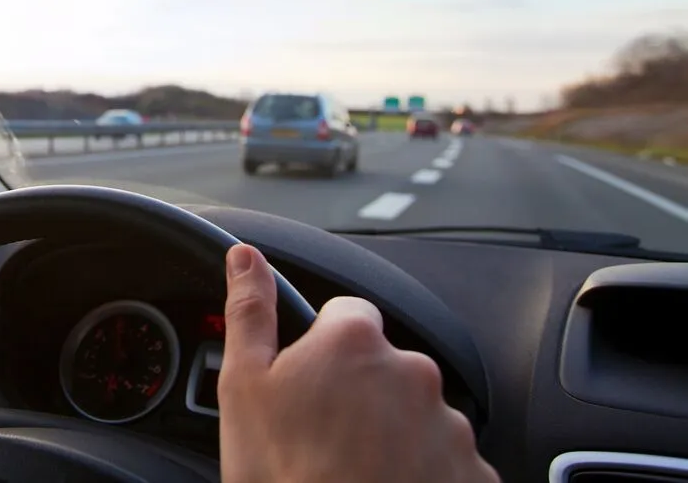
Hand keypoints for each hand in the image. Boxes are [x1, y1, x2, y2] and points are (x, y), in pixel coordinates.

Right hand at [218, 244, 498, 482]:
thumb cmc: (283, 476)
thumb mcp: (244, 387)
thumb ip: (251, 312)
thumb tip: (245, 257)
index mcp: (355, 342)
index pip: (346, 315)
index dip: (322, 348)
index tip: (307, 385)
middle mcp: (412, 373)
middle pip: (384, 366)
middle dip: (359, 393)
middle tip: (323, 438)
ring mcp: (449, 427)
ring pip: (415, 415)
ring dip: (391, 435)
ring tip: (352, 472)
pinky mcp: (473, 475)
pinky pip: (446, 462)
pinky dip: (422, 473)